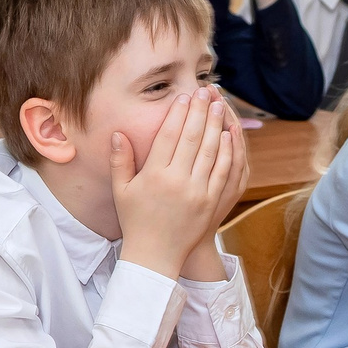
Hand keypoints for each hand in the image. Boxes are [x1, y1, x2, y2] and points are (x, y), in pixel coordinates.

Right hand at [112, 88, 241, 278]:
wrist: (156, 255)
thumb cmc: (136, 221)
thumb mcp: (122, 190)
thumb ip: (121, 160)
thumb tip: (118, 134)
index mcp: (154, 176)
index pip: (168, 136)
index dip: (177, 114)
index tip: (183, 97)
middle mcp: (178, 181)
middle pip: (192, 138)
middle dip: (199, 111)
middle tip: (204, 92)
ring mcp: (198, 191)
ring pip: (211, 150)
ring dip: (216, 125)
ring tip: (218, 105)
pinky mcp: (212, 200)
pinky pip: (224, 169)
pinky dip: (228, 150)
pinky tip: (229, 134)